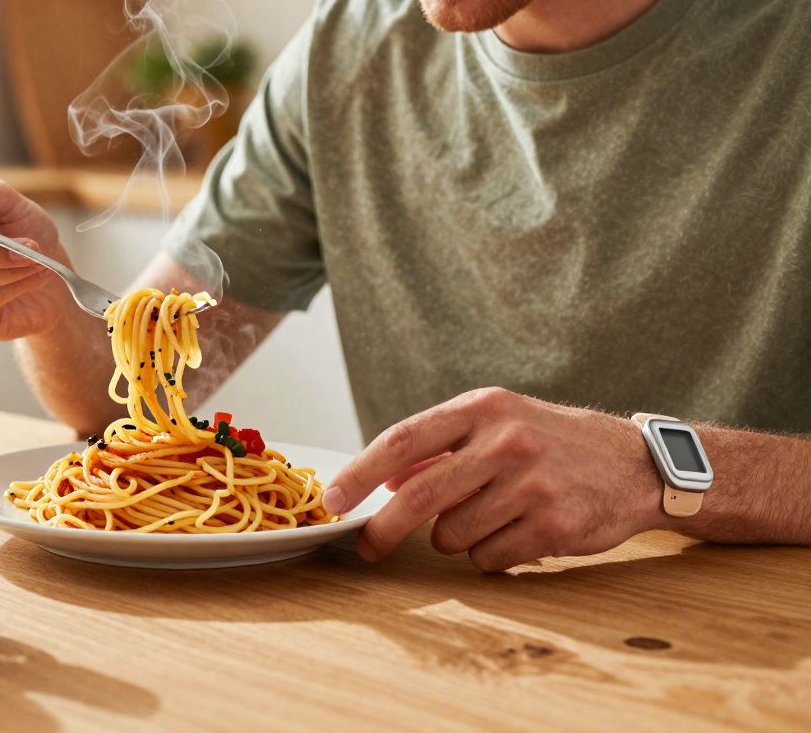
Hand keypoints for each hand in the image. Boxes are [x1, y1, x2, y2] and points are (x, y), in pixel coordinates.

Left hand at [323, 387, 662, 571]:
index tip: (331, 499)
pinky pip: (488, 558)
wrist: (637, 465)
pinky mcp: (553, 526)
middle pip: (418, 497)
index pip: (403, 440)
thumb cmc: (552, 443)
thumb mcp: (498, 424)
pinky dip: (490, 554)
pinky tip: (517, 532)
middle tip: (367, 545)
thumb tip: (382, 478)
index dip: (360, 474)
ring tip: (490, 517)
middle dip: (382, 529)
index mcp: (483, 408)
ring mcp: (532, 485)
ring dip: (455, 538)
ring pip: (452, 534)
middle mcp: (506, 441)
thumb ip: (441, 448)